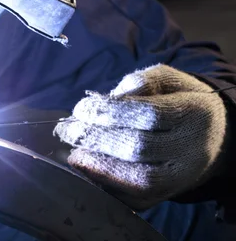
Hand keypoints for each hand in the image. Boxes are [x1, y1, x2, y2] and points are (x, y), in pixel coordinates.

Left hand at [54, 64, 227, 209]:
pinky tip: (85, 170)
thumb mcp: (168, 80)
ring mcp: (180, 178)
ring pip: (139, 179)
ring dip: (99, 165)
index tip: (81, 109)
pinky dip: (106, 186)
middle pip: (139, 148)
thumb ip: (142, 80)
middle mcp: (189, 149)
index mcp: (192, 114)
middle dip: (96, 138)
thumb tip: (112, 94)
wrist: (211, 138)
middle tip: (68, 131)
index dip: (109, 111)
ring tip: (74, 152)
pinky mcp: (165, 196)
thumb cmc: (179, 101)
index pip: (147, 115)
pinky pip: (135, 199)